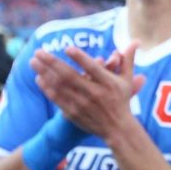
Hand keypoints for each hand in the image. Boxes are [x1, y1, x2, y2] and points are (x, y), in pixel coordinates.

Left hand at [30, 42, 145, 140]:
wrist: (117, 129)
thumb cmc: (122, 100)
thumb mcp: (128, 80)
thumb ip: (128, 60)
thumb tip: (136, 41)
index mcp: (108, 84)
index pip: (93, 69)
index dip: (80, 58)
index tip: (67, 48)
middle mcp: (95, 93)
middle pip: (70, 76)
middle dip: (52, 63)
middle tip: (39, 51)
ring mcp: (83, 104)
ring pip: (60, 86)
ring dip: (44, 73)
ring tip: (33, 61)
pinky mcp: (74, 113)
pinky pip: (57, 99)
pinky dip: (47, 88)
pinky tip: (39, 78)